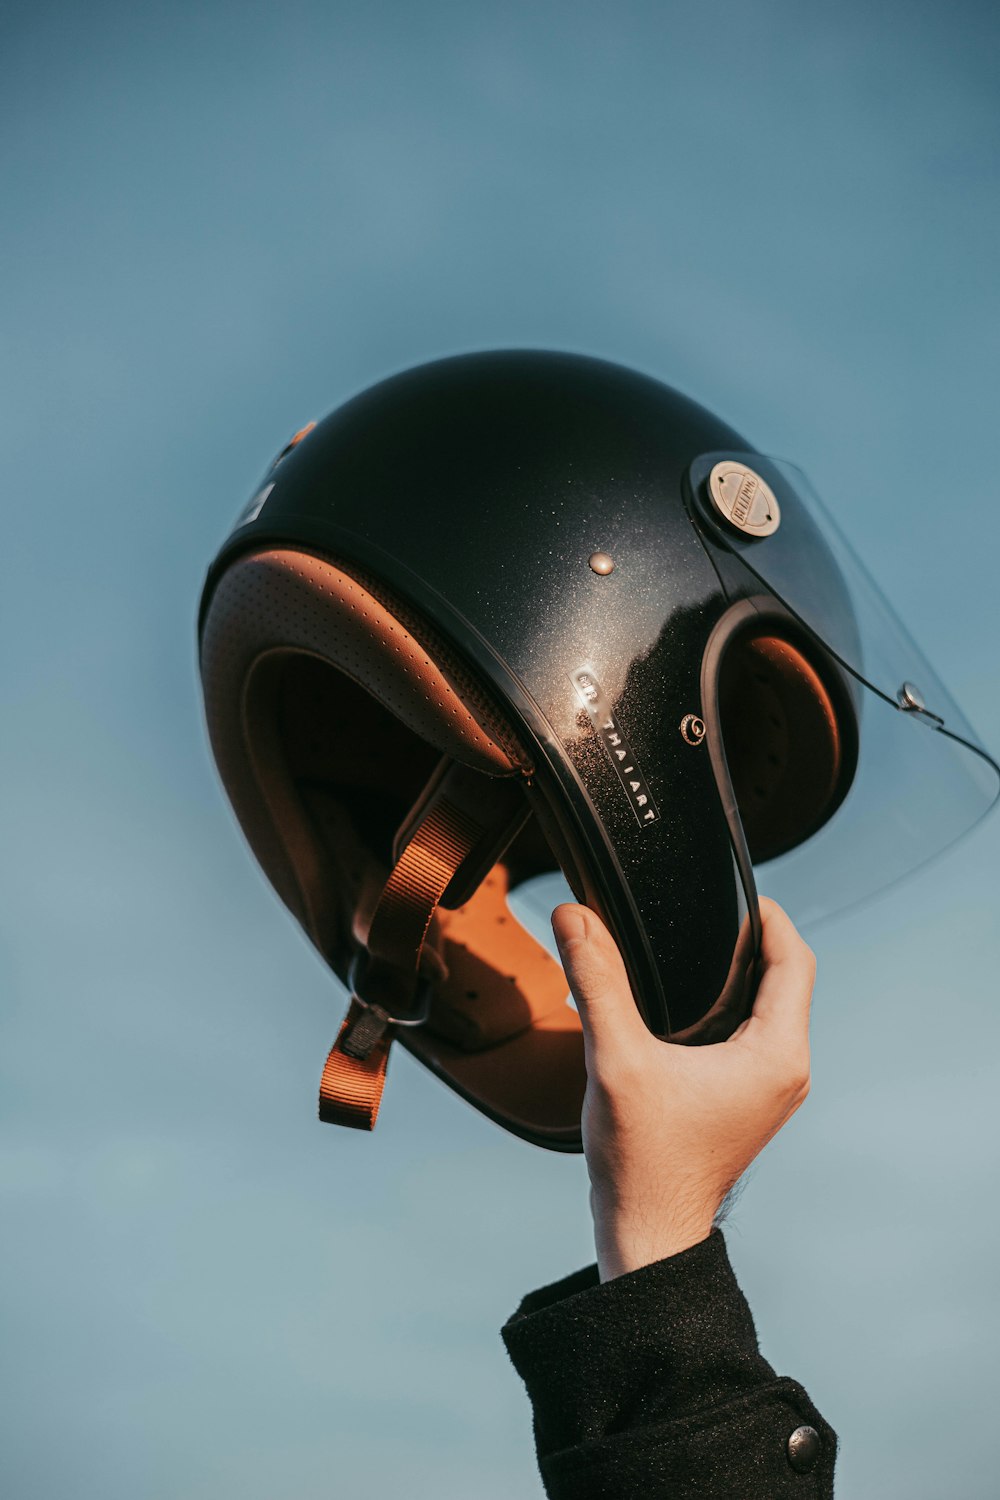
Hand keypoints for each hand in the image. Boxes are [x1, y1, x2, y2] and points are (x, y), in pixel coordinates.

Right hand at [551, 898, 814, 1280]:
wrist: (648, 1229)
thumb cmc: (643, 1160)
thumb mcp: (614, 1057)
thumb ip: (596, 980)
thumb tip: (574, 919)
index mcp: (774, 1054)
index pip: (796, 960)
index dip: (771, 917)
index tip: (739, 893)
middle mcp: (786, 1070)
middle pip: (788, 980)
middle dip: (756, 940)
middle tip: (713, 913)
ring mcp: (772, 1089)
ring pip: (774, 1009)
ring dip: (746, 975)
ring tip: (703, 947)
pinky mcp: (750, 1100)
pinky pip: (758, 1036)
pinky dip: (734, 1007)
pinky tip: (692, 1001)